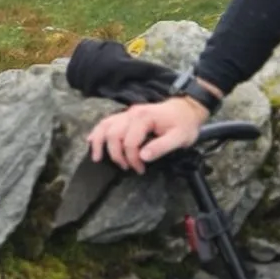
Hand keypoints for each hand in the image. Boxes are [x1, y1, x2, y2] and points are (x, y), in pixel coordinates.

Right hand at [87, 96, 207, 172]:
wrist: (187, 108)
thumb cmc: (184, 124)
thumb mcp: (179, 138)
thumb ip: (161, 147)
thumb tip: (143, 156)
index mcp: (145, 118)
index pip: (130, 142)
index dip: (132, 159)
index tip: (140, 170)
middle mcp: (133, 113)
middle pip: (113, 135)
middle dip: (117, 155)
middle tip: (126, 167)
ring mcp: (128, 113)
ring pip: (105, 126)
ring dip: (99, 142)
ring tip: (97, 158)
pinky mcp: (127, 115)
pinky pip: (107, 122)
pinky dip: (98, 131)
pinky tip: (92, 141)